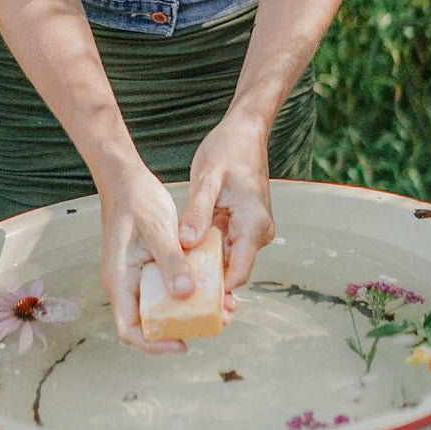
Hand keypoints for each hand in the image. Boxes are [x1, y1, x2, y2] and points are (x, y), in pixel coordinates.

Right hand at [97, 164, 235, 354]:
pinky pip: (164, 286)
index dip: (155, 344)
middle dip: (180, 328)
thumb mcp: (158, 229)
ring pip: (159, 304)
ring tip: (220, 305)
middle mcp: (125, 282)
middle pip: (148, 321)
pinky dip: (184, 289)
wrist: (124, 176)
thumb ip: (171, 261)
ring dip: (186, 309)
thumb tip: (186, 295)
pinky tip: (208, 283)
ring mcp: (134, 274)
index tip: (184, 343)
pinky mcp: (145, 264)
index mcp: (120, 279)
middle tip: (214, 322)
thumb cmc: (136, 199)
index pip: (130, 330)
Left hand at [179, 113, 274, 290]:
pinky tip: (185, 254)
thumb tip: (187, 245)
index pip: (237, 274)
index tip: (184, 298)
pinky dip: (208, 251)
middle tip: (172, 291)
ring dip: (204, 266)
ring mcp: (253, 231)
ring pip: (227, 260)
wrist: (245, 131)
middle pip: (231, 272)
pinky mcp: (245, 226)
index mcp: (253, 225)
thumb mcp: (206, 179)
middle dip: (205, 282)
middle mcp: (258, 233)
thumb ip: (197, 213)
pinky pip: (226, 247)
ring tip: (174, 275)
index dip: (213, 291)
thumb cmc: (227, 149)